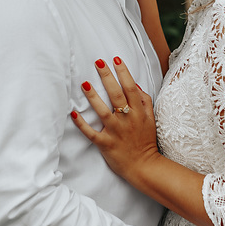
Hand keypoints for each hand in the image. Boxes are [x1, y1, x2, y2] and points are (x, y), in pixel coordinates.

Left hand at [70, 57, 158, 179]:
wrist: (144, 166)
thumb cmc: (146, 140)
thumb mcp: (151, 118)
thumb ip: (145, 101)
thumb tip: (135, 85)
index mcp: (138, 112)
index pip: (130, 87)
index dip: (123, 72)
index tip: (115, 59)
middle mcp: (127, 119)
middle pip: (116, 95)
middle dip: (107, 77)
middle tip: (98, 62)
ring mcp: (116, 132)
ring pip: (103, 112)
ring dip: (93, 97)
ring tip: (84, 84)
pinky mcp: (106, 144)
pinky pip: (91, 133)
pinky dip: (82, 125)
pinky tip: (73, 114)